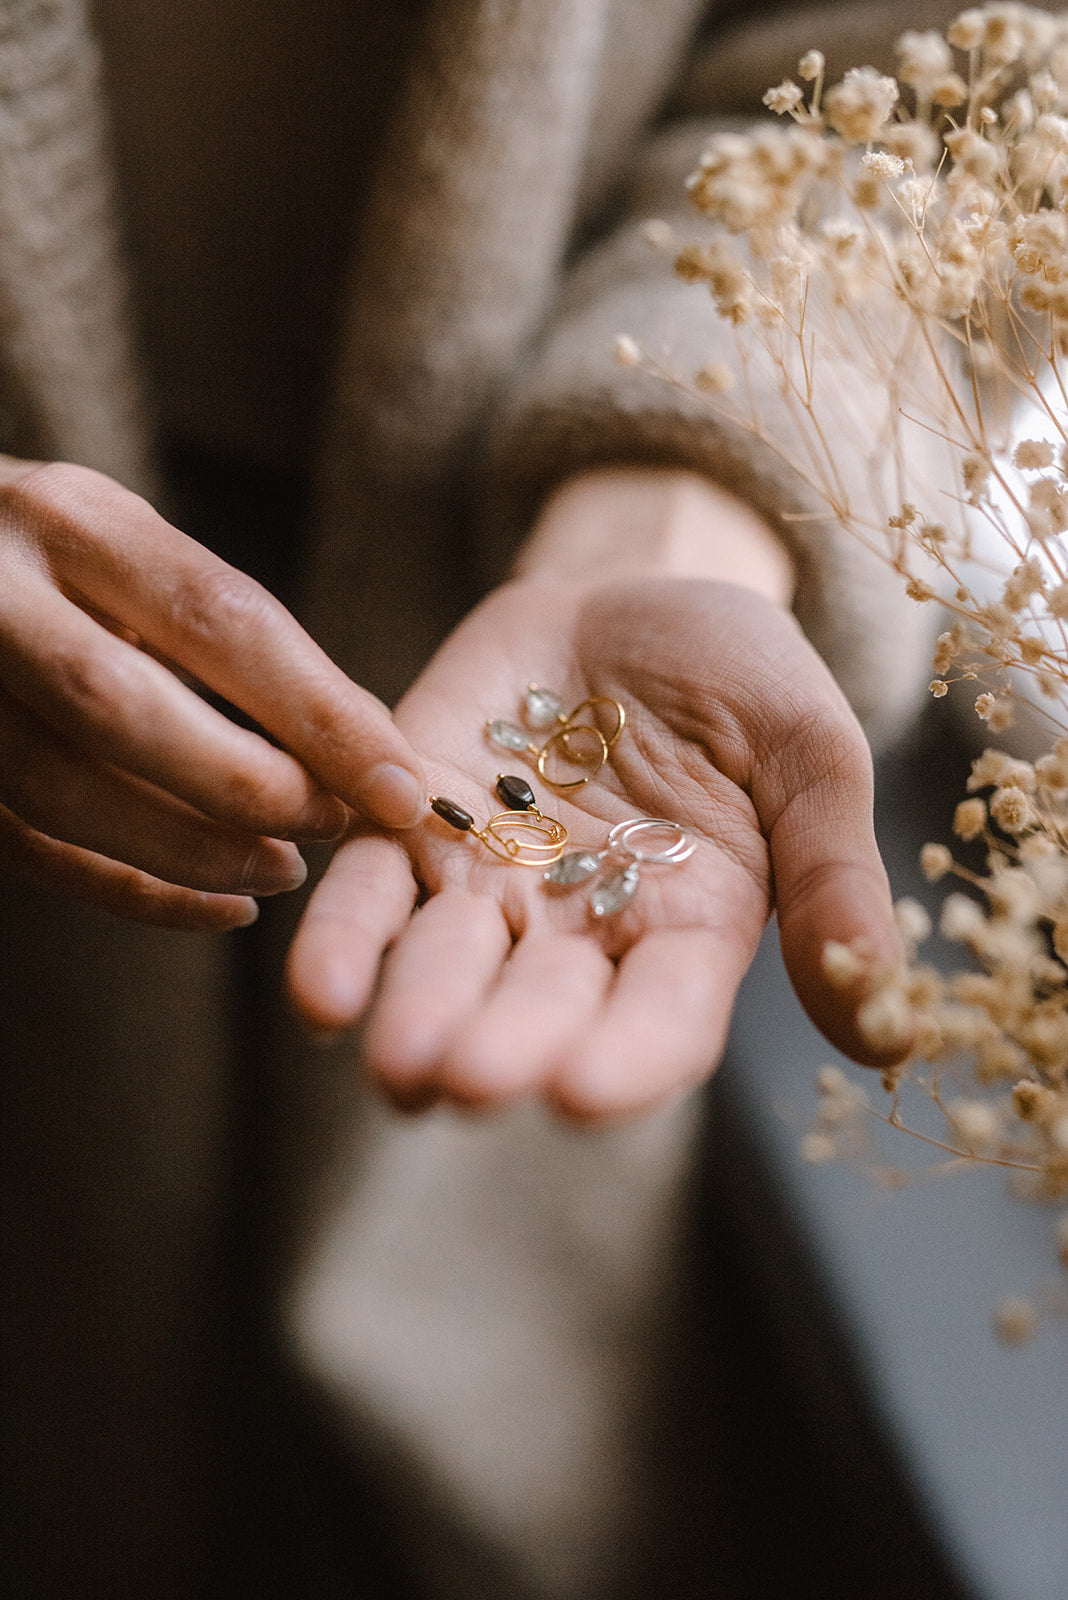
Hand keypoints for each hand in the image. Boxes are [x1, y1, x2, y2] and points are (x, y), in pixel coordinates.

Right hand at [0, 457, 425, 927]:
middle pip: (119, 706)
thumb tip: (365, 741)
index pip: (212, 616)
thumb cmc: (48, 557)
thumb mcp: (128, 552)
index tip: (401, 786)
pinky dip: (131, 891)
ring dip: (192, 850)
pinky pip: (30, 848)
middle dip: (245, 785)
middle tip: (332, 826)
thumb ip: (224, 629)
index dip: (316, 711)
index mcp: (70, 518)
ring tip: (285, 870)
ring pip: (64, 791)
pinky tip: (218, 905)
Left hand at [288, 575, 905, 1118]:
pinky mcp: (410, 820)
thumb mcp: (808, 753)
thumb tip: (883, 1041)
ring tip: (394, 1062)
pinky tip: (317, 992)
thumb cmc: (739, 677)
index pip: (661, 1016)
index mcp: (691, 926)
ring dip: (416, 1013)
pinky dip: (344, 940)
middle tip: (466, 1081)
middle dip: (502, 1043)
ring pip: (445, 962)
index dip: (625, 1057)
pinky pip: (370, 888)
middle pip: (540, 1004)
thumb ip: (832, 876)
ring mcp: (490, 879)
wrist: (633, 592)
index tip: (582, 1092)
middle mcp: (582, 927)